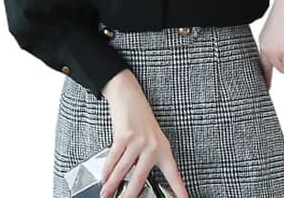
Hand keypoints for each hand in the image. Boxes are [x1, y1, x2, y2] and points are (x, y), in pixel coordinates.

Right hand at [99, 69, 188, 197]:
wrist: (129, 96)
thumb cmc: (141, 119)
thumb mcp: (151, 138)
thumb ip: (148, 158)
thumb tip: (136, 180)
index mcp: (163, 149)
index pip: (173, 174)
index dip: (179, 189)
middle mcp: (152, 146)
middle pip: (141, 179)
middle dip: (131, 195)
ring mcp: (138, 141)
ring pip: (123, 171)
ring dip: (112, 185)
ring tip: (107, 195)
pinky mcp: (124, 136)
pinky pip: (113, 158)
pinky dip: (107, 170)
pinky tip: (104, 177)